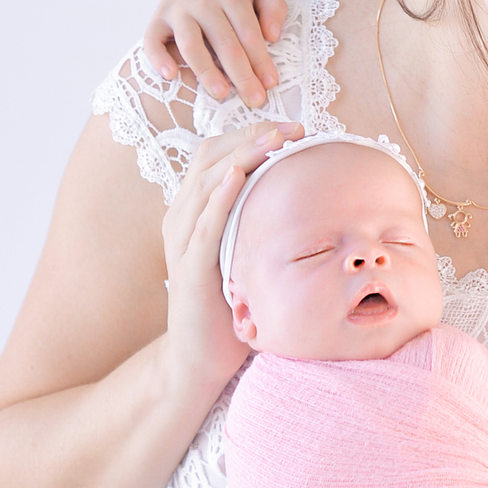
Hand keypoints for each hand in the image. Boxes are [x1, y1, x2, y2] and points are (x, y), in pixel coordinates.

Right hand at [143, 0, 288, 107]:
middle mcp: (203, 1)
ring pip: (191, 44)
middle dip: (240, 74)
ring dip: (205, 70)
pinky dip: (158, 58)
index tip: (270, 83)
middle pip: (224, 42)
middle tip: (253, 98)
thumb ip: (273, 7)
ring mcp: (178, 9)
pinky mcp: (158, 17)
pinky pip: (152, 39)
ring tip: (220, 94)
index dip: (260, 59)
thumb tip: (272, 36)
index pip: (248, 32)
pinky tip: (170, 76)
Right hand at [161, 122, 302, 397]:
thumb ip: (259, 222)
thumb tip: (306, 195)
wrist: (200, 359)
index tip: (294, 127)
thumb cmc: (229, 303)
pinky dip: (219, 197)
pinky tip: (238, 177)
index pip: (216, 153)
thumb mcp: (245, 252)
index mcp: (193, 210)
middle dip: (252, 135)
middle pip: (210, 156)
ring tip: (273, 139)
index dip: (251, 133)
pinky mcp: (189, 269)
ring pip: (206, 182)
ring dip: (241, 155)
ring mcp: (181, 242)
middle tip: (294, 127)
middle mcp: (181, 218)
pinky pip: (202, 225)